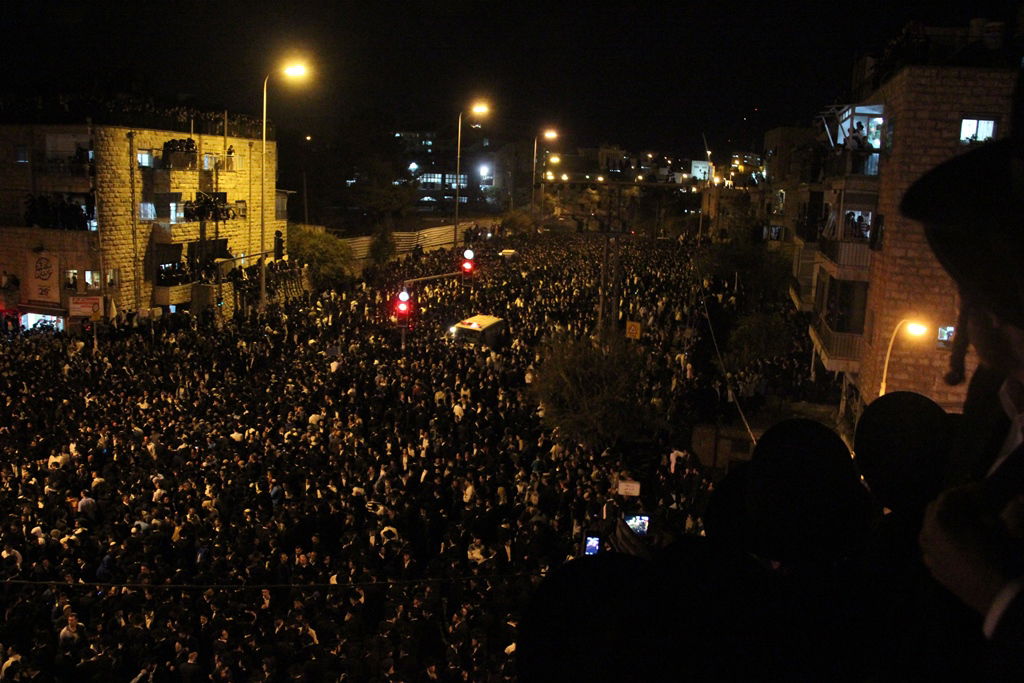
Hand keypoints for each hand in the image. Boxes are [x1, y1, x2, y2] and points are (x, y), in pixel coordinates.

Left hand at [920, 484, 1014, 613]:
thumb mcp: (1005, 527)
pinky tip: (963, 545)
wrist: (1001, 598)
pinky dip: (945, 542)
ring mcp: (928, 555)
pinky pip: (934, 549)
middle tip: (976, 506)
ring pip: (932, 530)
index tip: (983, 491)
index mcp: (939, 520)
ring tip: (970, 525)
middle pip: (935, 510)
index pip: (948, 496)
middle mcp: (926, 535)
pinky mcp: (934, 571)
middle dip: (954, 505)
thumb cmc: (1001, 557)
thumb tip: (1014, 498)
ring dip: (948, 523)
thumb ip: (1004, 508)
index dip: (967, 491)